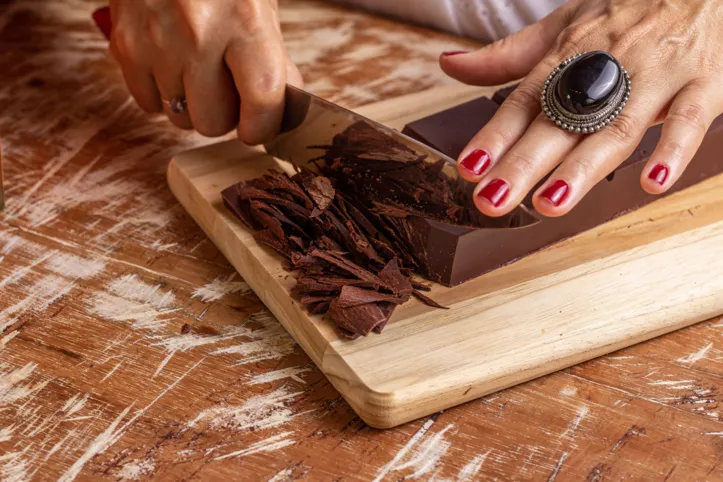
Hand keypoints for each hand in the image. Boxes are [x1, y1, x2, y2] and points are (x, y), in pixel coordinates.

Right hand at [108, 0, 302, 142]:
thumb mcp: (260, 7)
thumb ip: (273, 60)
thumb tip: (281, 109)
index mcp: (246, 22)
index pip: (262, 101)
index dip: (264, 126)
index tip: (261, 128)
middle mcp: (199, 35)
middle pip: (214, 122)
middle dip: (225, 115)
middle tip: (227, 89)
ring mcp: (157, 42)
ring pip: (180, 118)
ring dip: (192, 104)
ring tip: (197, 69)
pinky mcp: (126, 46)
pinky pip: (148, 103)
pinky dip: (161, 93)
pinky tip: (171, 64)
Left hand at [440, 0, 722, 216]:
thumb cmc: (625, 11)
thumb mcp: (562, 26)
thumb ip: (507, 57)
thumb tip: (451, 65)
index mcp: (568, 57)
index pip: (523, 102)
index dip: (494, 136)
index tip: (468, 169)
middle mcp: (606, 68)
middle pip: (559, 123)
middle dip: (523, 163)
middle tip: (493, 200)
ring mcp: (655, 76)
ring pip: (616, 126)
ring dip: (582, 168)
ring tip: (550, 202)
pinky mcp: (702, 82)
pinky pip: (689, 118)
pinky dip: (673, 149)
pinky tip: (652, 181)